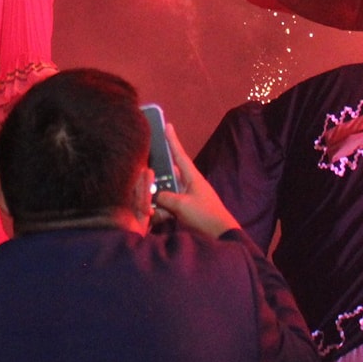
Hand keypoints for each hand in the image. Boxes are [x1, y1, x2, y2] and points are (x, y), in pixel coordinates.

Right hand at [151, 121, 243, 240]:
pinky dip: (161, 212)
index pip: (179, 154)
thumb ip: (164, 197)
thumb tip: (153, 196)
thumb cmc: (205, 215)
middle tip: (143, 178)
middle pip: (166, 175)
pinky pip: (167, 206)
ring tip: (148, 207)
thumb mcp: (182, 205)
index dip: (172, 140)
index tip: (168, 124)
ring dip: (156, 200)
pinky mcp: (183, 211)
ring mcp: (185, 197)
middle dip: (154, 178)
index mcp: (191, 176)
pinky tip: (156, 220)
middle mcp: (187, 184)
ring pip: (164, 192)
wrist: (219, 236)